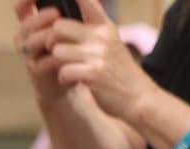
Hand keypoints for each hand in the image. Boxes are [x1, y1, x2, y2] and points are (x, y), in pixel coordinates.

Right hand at [13, 0, 71, 105]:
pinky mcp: (36, 71)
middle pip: (24, 25)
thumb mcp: (74, 25)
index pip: (21, 7)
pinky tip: (68, 52)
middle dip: (38, 18)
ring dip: (46, 36)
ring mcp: (29, 55)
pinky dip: (55, 56)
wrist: (72, 77)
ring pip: (30, 43)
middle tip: (55, 12)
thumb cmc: (72, 46)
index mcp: (33, 22)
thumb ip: (79, 8)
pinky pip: (42, 62)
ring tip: (60, 32)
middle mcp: (26, 38)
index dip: (26, 0)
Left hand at [42, 0, 159, 120]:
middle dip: (51, 40)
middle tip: (55, 52)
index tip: (60, 2)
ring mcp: (98, 55)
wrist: (138, 97)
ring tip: (65, 68)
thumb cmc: (118, 71)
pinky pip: (63, 71)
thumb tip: (68, 16)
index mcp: (105, 27)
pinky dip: (63, 78)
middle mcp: (102, 37)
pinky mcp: (93, 73)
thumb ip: (94, 29)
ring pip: (57, 50)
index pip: (87, 1)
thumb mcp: (111, 43)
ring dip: (55, 62)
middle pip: (59, 27)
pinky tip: (71, 80)